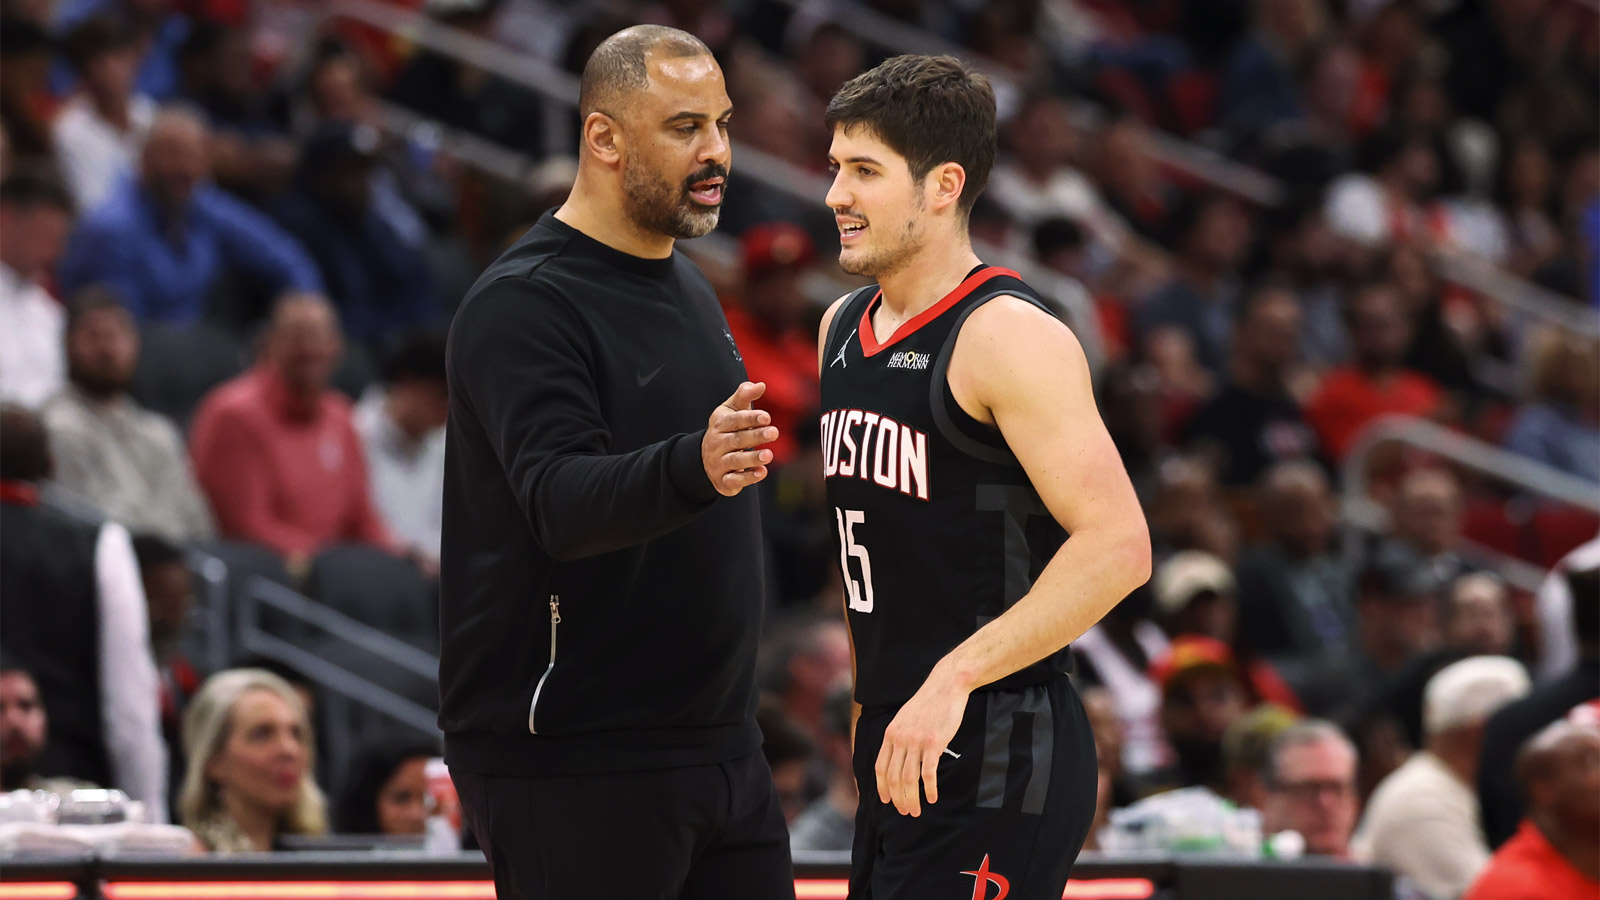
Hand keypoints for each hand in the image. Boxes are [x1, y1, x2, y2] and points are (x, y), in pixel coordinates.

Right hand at [702, 381, 778, 496]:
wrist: (705, 457)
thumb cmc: (727, 429)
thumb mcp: (731, 410)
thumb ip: (744, 396)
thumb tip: (761, 385)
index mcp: (719, 424)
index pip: (734, 420)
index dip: (750, 418)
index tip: (767, 417)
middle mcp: (716, 443)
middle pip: (736, 440)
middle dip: (755, 436)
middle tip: (774, 432)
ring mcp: (718, 463)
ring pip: (734, 461)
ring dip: (752, 458)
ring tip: (768, 455)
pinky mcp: (723, 481)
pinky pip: (733, 480)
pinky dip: (747, 478)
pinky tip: (761, 472)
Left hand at [875, 669, 969, 816]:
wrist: (945, 686)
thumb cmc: (928, 703)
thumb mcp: (905, 718)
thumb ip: (899, 737)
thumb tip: (899, 757)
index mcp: (891, 734)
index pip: (881, 767)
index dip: (882, 787)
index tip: (886, 801)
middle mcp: (900, 739)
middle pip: (894, 777)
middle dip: (897, 798)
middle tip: (905, 812)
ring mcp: (916, 742)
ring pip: (909, 779)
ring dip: (911, 798)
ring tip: (916, 811)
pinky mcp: (933, 743)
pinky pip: (928, 773)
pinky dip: (929, 789)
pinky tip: (932, 798)